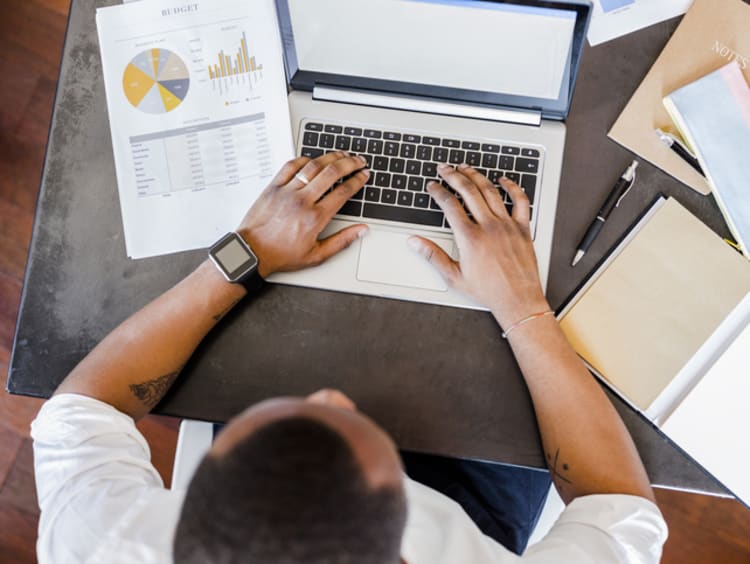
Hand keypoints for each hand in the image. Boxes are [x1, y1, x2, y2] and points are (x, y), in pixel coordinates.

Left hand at [237, 152, 369, 277]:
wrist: (252, 252)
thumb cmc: (281, 255)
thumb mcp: (317, 255)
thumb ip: (342, 241)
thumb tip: (361, 230)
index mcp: (316, 217)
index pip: (343, 191)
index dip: (358, 180)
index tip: (364, 175)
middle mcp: (303, 201)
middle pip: (332, 173)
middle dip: (349, 163)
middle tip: (358, 160)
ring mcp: (287, 191)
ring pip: (313, 165)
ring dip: (330, 157)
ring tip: (341, 155)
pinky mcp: (274, 187)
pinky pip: (291, 166)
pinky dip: (304, 159)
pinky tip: (313, 159)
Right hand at [408, 164, 549, 328]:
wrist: (518, 300)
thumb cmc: (489, 291)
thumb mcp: (454, 276)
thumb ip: (432, 255)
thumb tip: (415, 243)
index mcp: (470, 238)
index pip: (449, 205)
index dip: (438, 191)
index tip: (433, 186)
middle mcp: (489, 227)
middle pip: (468, 191)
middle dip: (453, 176)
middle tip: (445, 168)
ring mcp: (507, 225)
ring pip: (490, 191)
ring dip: (477, 176)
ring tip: (466, 168)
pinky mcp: (522, 228)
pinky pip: (520, 201)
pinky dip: (512, 187)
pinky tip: (503, 180)